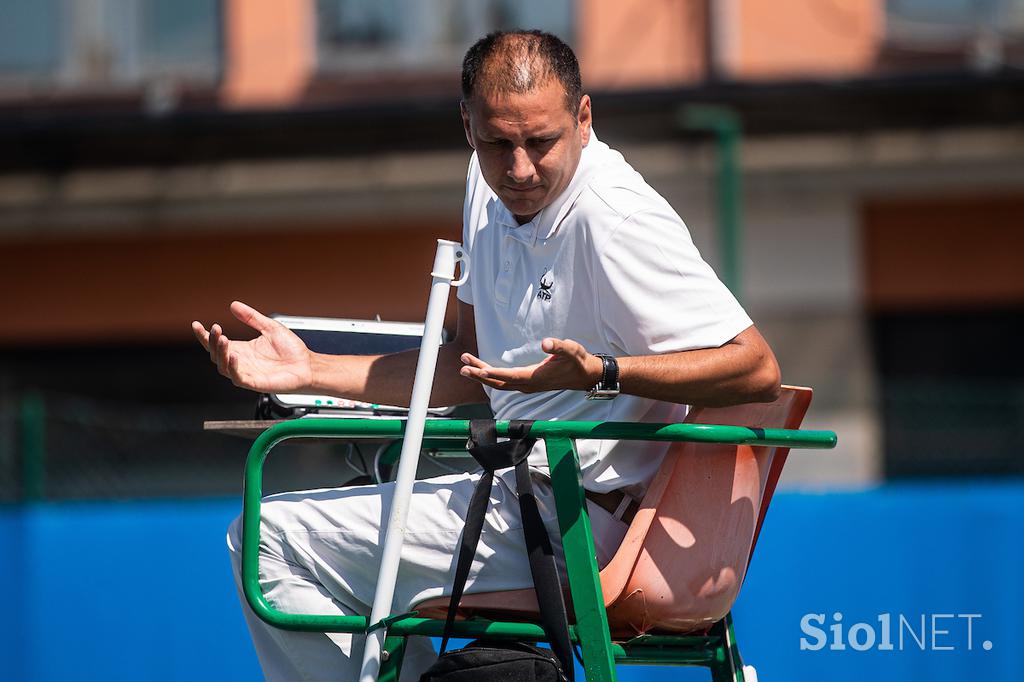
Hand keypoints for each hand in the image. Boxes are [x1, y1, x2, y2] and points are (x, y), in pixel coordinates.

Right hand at [192, 301, 313, 392]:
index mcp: (242, 349)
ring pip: (223, 366)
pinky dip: (234, 367)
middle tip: (216, 329)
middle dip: (212, 342)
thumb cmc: (292, 351)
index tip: (196, 324)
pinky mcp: (255, 383)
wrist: (307, 365)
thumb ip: (251, 317)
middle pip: (216, 354)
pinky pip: (238, 378)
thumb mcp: (269, 327)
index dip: (205, 335)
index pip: (217, 343)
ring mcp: (247, 373)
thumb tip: (234, 305)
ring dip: (221, 353)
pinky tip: (235, 356)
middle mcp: (241, 362)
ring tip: (223, 339)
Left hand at [459, 338, 602, 393]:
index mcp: (536, 378)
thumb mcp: (572, 349)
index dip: (494, 373)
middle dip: (480, 375)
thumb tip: (545, 343)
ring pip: (499, 383)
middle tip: (463, 367)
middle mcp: (529, 385)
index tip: (478, 370)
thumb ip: (559, 346)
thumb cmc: (578, 361)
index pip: (510, 376)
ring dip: (482, 375)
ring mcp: (527, 385)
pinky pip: (504, 381)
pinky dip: (490, 376)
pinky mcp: (527, 382)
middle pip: (499, 383)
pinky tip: (481, 369)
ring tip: (465, 364)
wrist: (585, 375)